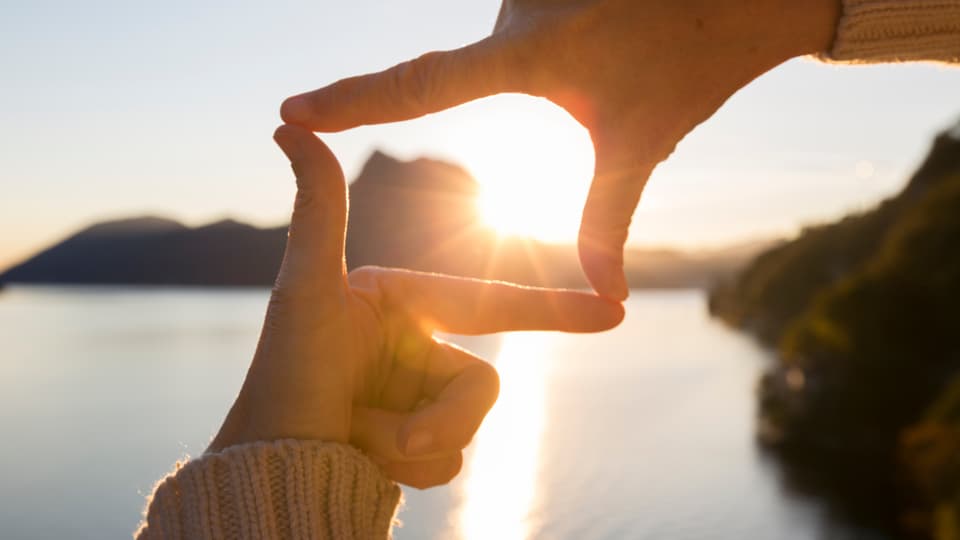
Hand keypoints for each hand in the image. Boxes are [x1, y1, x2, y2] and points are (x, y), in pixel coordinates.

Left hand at [208, 125, 623, 488]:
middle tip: (385, 435)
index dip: (552, 307)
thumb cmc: (283, 376)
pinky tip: (365, 460)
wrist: (269, 469)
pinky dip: (412, 470)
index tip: (615, 310)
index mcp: (403, 306)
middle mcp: (414, 349)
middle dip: (438, 419)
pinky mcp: (417, 444)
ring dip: (415, 446)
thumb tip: (287, 124)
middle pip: (481, 384)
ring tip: (358, 440)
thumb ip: (318, 210)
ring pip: (467, 429)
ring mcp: (418, 400)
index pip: (489, 304)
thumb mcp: (308, 292)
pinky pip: (451, 462)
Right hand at [279, 0, 839, 299]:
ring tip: (621, 49)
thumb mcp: (641, 143)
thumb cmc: (692, 62)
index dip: (350, 103)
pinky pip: (517, 26)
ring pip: (503, 51)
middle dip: (545, 93)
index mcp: (527, 53)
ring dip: (552, 67)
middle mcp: (512, 10)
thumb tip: (601, 297)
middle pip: (479, 72)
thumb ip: (606, 219)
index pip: (419, 86)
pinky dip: (550, 48)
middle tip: (610, 76)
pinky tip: (613, 33)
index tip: (290, 112)